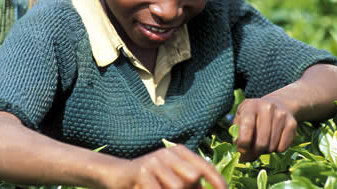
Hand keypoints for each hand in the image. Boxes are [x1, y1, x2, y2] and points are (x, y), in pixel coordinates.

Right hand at [107, 145, 226, 188]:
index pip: (204, 166)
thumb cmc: (151, 179)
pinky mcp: (141, 171)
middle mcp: (167, 153)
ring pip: (177, 186)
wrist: (119, 174)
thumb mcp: (172, 178)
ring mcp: (154, 161)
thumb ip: (190, 183)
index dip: (217, 181)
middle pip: (192, 177)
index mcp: (178, 152)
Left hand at [233, 98, 296, 161]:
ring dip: (265, 151)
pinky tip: (273, 141)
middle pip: (261, 142)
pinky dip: (276, 150)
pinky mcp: (292, 123)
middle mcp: (267, 108)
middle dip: (254, 152)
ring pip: (272, 146)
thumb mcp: (241, 116)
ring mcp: (281, 115)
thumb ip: (237, 132)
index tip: (241, 152)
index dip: (243, 143)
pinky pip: (283, 147)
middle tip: (251, 154)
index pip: (247, 126)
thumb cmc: (254, 114)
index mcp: (251, 105)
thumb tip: (241, 151)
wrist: (278, 103)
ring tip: (262, 144)